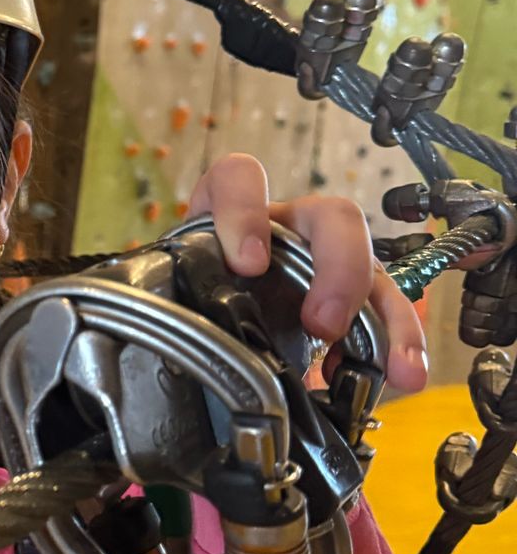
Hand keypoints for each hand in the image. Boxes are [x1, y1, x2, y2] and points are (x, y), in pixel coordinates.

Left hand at [188, 154, 427, 394]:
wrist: (217, 339)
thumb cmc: (193, 309)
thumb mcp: (180, 303)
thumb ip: (174, 310)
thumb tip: (149, 360)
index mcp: (232, 219)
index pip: (238, 178)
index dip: (244, 210)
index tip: (247, 263)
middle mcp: (287, 230)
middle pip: (330, 216)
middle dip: (335, 268)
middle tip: (321, 323)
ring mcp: (326, 260)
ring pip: (371, 261)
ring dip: (384, 314)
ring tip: (389, 365)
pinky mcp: (354, 296)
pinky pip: (389, 309)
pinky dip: (400, 344)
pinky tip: (404, 375)